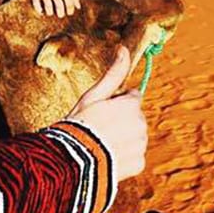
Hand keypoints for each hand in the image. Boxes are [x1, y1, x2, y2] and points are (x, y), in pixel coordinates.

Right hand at [27, 0, 80, 16]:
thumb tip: (78, 7)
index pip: (69, 4)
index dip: (70, 11)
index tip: (68, 12)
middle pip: (59, 8)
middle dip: (60, 14)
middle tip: (60, 14)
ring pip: (49, 9)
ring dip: (50, 13)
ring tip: (51, 12)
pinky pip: (37, 7)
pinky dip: (40, 11)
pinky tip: (42, 10)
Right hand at [66, 47, 146, 182]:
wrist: (72, 161)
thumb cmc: (79, 125)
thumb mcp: (93, 96)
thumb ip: (113, 74)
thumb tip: (123, 49)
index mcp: (132, 105)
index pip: (132, 97)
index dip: (116, 102)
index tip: (101, 111)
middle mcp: (141, 124)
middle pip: (135, 117)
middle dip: (121, 120)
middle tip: (98, 128)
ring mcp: (141, 145)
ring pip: (135, 136)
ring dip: (123, 138)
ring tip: (101, 144)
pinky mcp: (139, 163)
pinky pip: (134, 156)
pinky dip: (123, 156)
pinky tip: (107, 157)